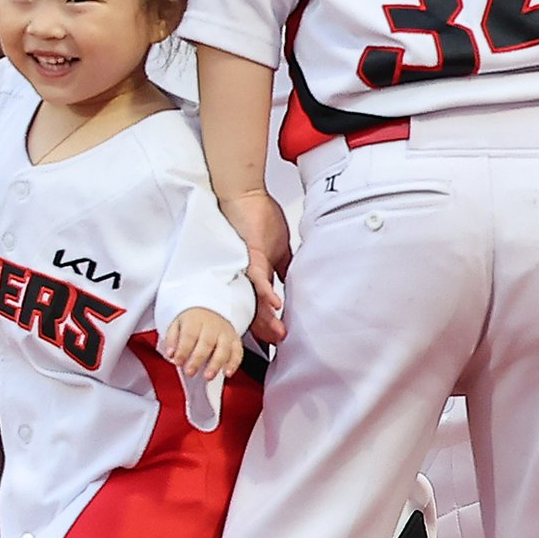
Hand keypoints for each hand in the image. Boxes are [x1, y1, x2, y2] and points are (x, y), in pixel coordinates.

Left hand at [161, 306, 243, 380]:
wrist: (210, 308)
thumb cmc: (192, 320)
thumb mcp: (177, 324)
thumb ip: (172, 339)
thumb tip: (170, 353)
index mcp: (195, 320)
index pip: (189, 335)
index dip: (183, 350)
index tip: (178, 361)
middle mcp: (212, 326)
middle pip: (206, 343)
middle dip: (198, 359)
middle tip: (190, 372)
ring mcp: (225, 333)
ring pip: (223, 348)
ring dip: (216, 364)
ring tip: (208, 376)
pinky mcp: (234, 340)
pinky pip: (237, 351)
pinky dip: (234, 363)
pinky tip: (227, 372)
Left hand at [220, 190, 289, 344]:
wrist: (243, 193)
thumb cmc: (257, 215)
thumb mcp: (277, 247)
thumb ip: (283, 266)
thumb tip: (294, 279)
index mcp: (258, 274)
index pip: (262, 304)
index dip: (269, 322)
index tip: (279, 337)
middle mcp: (250, 274)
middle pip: (256, 308)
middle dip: (267, 329)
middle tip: (278, 343)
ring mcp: (248, 267)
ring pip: (255, 299)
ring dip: (266, 318)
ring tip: (278, 333)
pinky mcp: (251, 255)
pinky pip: (258, 277)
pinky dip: (266, 292)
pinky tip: (276, 305)